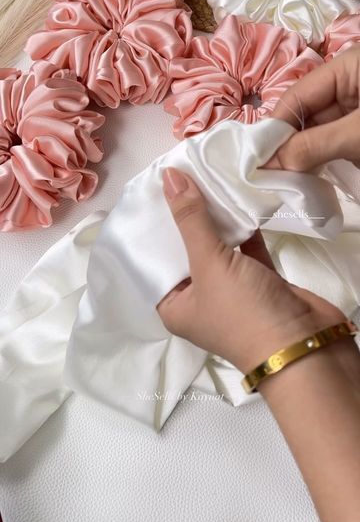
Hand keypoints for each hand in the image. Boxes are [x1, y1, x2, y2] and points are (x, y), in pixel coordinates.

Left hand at [157, 167, 344, 374]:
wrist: (303, 344)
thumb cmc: (242, 311)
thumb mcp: (208, 265)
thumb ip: (191, 220)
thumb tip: (168, 177)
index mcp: (174, 306)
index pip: (154, 262)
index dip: (152, 230)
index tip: (151, 194)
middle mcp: (199, 299)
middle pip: (186, 252)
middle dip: (185, 219)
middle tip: (179, 179)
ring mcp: (231, 290)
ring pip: (218, 248)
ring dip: (215, 221)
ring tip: (205, 181)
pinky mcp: (259, 281)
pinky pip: (245, 249)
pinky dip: (243, 229)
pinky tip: (237, 199)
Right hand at [266, 45, 359, 170]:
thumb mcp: (358, 132)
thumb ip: (315, 145)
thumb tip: (271, 162)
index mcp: (348, 67)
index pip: (297, 95)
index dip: (274, 126)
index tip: (254, 157)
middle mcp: (349, 83)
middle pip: (304, 114)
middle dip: (287, 143)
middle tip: (265, 174)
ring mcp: (356, 108)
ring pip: (317, 131)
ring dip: (302, 155)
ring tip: (281, 179)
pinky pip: (333, 142)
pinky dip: (320, 159)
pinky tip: (305, 177)